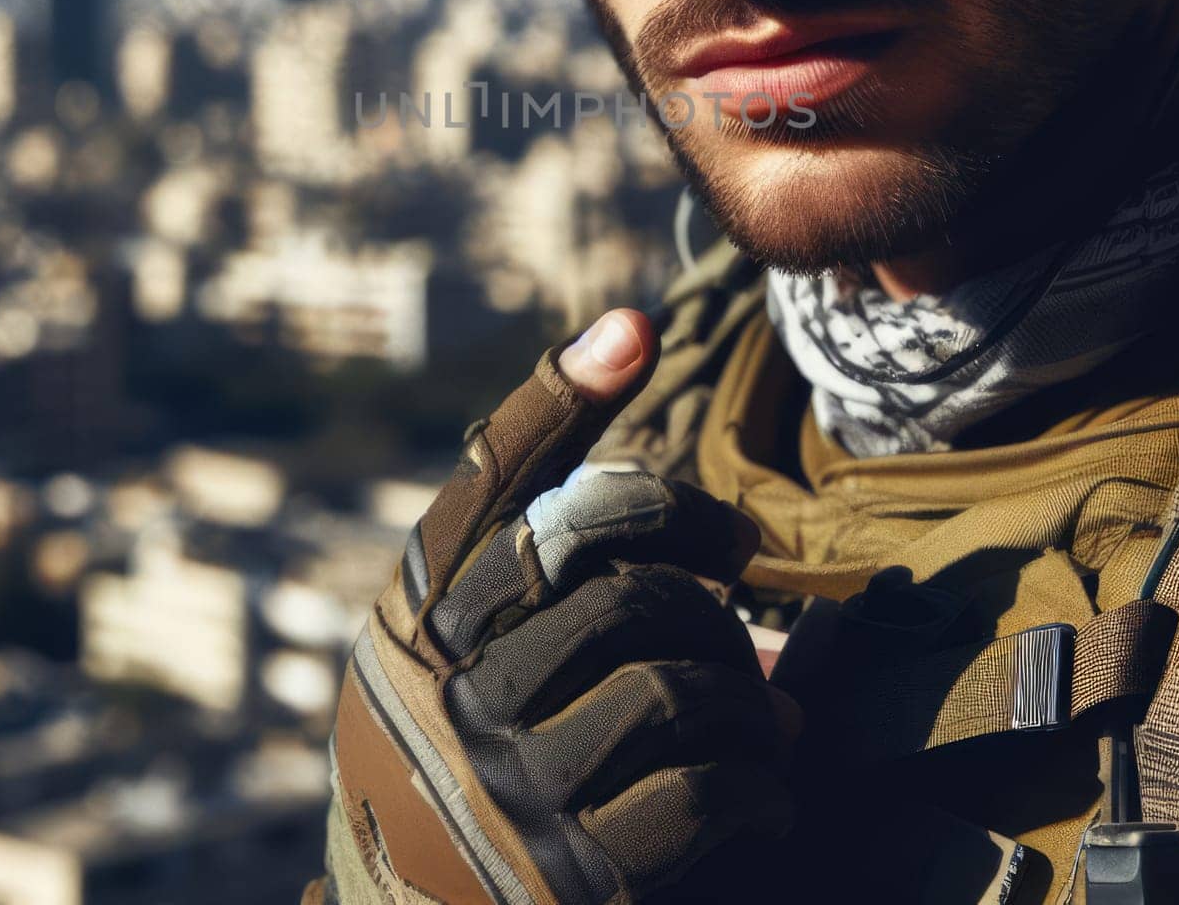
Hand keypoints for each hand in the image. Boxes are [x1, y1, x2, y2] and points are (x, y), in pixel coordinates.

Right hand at [323, 309, 798, 904]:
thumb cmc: (469, 761)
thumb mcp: (456, 661)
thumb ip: (526, 573)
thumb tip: (663, 455)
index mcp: (414, 625)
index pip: (487, 491)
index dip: (558, 401)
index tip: (635, 328)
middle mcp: (447, 695)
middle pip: (614, 580)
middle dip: (698, 566)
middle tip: (738, 570)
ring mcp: (507, 788)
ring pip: (669, 680)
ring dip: (739, 686)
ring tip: (762, 706)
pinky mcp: (573, 880)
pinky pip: (700, 790)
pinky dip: (756, 781)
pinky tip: (764, 787)